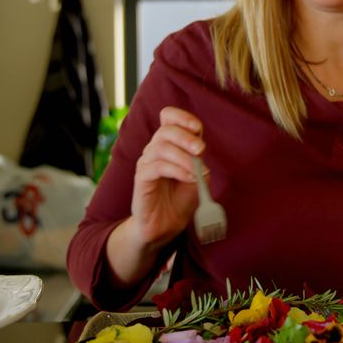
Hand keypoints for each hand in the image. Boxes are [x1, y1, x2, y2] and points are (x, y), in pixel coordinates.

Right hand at [127, 106, 205, 247]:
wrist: (167, 225)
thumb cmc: (181, 199)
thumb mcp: (197, 176)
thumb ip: (198, 160)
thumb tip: (199, 151)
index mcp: (169, 144)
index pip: (168, 117)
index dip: (181, 117)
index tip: (197, 128)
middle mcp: (155, 150)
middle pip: (165, 130)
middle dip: (186, 137)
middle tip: (201, 150)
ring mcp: (146, 163)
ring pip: (161, 148)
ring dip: (184, 157)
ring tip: (197, 171)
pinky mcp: (141, 179)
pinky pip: (157, 167)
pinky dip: (176, 170)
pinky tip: (188, 178)